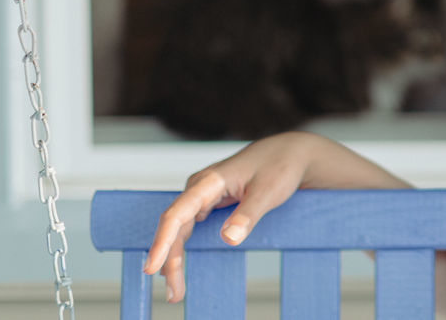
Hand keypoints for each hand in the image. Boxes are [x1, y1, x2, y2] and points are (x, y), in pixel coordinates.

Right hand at [142, 131, 322, 302]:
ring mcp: (204, 193)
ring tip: (175, 288)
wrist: (291, 152)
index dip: (162, 242)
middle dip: (170, 260)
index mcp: (210, 181)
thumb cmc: (281, 165)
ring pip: (180, 228)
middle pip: (175, 226)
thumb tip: (229, 238)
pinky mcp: (210, 200)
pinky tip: (177, 264)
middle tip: (174, 293)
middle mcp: (201, 186)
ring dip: (174, 256)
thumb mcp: (269, 190)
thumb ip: (248, 214)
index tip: (153, 267)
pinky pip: (188, 226)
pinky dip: (182, 246)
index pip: (177, 215)